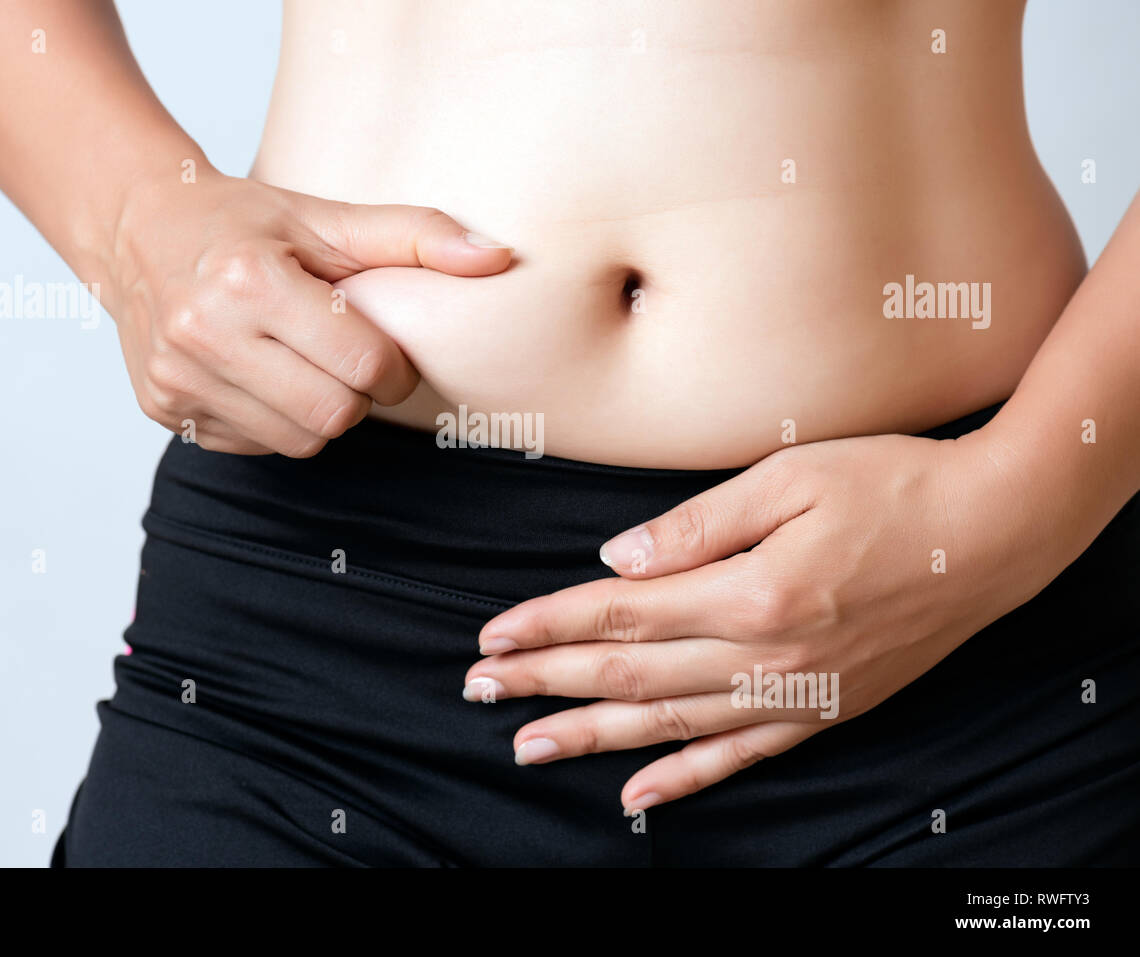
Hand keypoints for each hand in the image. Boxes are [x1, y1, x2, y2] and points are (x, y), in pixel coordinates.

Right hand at [105, 167, 510, 453]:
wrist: (135, 228)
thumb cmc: (243, 221)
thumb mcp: (326, 216)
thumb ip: (416, 236)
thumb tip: (496, 259)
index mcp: (249, 280)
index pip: (363, 365)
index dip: (393, 367)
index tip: (385, 352)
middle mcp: (203, 333)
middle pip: (333, 415)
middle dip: (357, 394)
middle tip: (347, 360)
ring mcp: (177, 378)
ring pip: (297, 441)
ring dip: (318, 412)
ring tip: (302, 363)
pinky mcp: (163, 410)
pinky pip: (254, 446)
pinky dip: (272, 420)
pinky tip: (260, 375)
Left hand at [465, 427, 1062, 813]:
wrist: (994, 535)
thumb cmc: (893, 486)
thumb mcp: (791, 479)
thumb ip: (697, 526)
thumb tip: (616, 562)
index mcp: (748, 591)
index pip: (619, 615)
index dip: (548, 625)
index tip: (492, 636)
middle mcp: (764, 656)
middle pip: (628, 674)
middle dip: (544, 682)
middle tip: (479, 691)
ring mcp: (793, 693)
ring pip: (668, 725)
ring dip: (591, 736)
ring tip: (528, 746)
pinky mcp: (823, 710)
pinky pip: (739, 758)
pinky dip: (685, 781)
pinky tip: (639, 799)